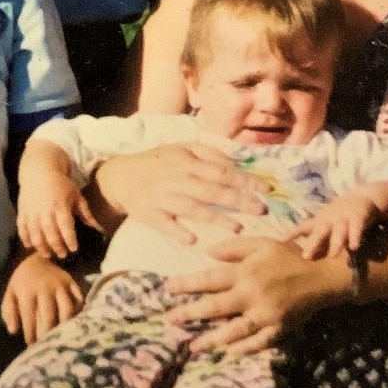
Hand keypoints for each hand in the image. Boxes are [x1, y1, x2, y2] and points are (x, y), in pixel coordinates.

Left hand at [1, 253, 83, 343]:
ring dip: (65, 324)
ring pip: (67, 308)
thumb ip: (9, 312)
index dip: (30, 333)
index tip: (31, 344)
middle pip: (49, 315)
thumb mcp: (10, 294)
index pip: (29, 317)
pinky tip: (75, 320)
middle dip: (48, 332)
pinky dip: (79, 310)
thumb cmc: (21, 282)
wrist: (34, 258)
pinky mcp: (71, 282)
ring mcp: (60, 285)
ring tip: (63, 334)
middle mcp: (45, 288)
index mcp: (28, 292)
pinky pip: (79, 297)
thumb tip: (14, 330)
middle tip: (48, 343)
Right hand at [18, 170, 100, 258]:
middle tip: (62, 255)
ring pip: (35, 234)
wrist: (39, 170)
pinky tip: (30, 246)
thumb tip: (97, 227)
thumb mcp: (76, 195)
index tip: (74, 249)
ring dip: (41, 247)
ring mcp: (32, 212)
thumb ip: (85, 212)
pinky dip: (25, 239)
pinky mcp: (22, 212)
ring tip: (48, 254)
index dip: (70, 240)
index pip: (65, 227)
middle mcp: (46, 211)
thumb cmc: (61, 184)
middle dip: (57, 247)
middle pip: (50, 234)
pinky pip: (22, 229)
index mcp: (61, 206)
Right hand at [94, 143, 264, 244]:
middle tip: (261, 210)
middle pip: (212, 190)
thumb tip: (235, 163)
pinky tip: (192, 240)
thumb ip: (209, 153)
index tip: (266, 188)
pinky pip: (165, 224)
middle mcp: (177, 179)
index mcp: (187, 161)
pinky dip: (177, 231)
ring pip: (192, 208)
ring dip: (215, 218)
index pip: (221, 171)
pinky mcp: (150, 214)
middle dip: (238, 200)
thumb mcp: (182, 148)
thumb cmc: (158, 162)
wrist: (121, 176)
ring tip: (237, 228)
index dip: (244, 179)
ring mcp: (163, 197)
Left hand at [166, 235, 343, 353]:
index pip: (210, 279)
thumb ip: (234, 248)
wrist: (321, 276)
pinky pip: (257, 343)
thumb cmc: (288, 256)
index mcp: (246, 272)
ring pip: (233, 331)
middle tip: (170, 320)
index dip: (187, 284)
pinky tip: (226, 353)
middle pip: (216, 308)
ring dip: (211, 339)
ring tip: (192, 346)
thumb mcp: (262, 243)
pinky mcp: (279, 330)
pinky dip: (242, 349)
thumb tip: (207, 253)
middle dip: (190, 314)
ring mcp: (266, 315)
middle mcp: (253, 295)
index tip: (168, 289)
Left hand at [286, 194, 380, 258]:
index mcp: (320, 221)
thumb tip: (304, 257)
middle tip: (306, 256)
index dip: (292, 234)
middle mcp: (330, 219)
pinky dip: (355, 236)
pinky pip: (356, 227)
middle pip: (320, 230)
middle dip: (313, 243)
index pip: (304, 227)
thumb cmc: (339, 216)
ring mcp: (344, 217)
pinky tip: (353, 247)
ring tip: (333, 256)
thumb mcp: (325, 225)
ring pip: (338, 230)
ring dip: (335, 242)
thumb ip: (316, 239)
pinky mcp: (358, 216)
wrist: (362, 196)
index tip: (281, 241)